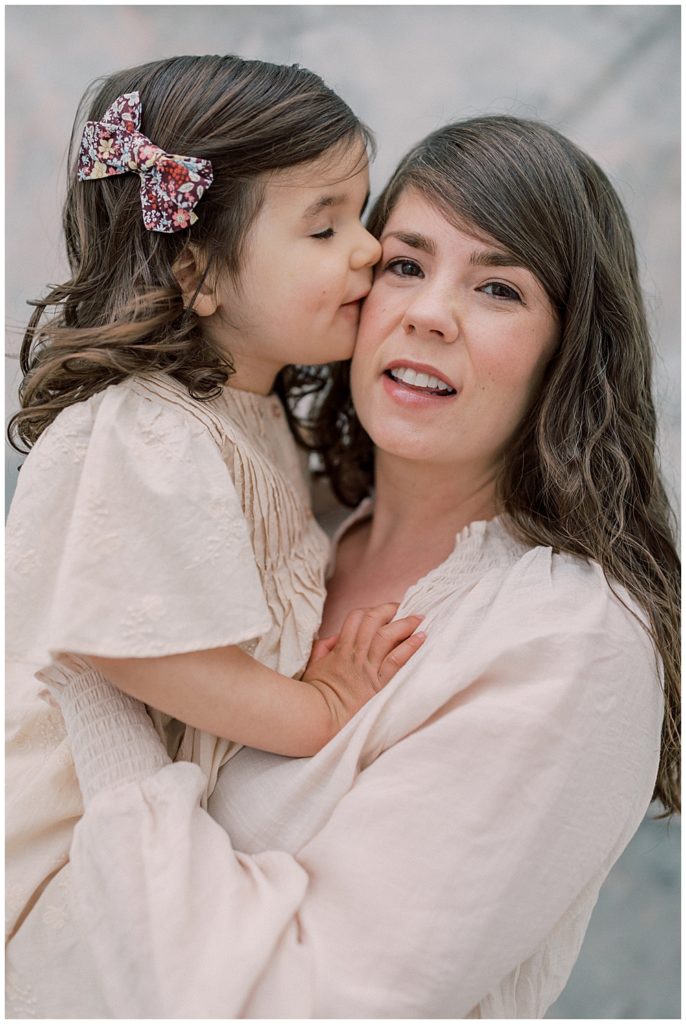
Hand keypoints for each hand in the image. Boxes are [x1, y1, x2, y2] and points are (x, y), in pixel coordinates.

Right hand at [302, 603, 425, 736]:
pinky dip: (410, 646)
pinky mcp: (379, 684)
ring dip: (405, 624)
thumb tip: (336, 637)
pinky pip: (397, 659)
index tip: (383, 611)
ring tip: (419, 618)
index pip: (356, 618)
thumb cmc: (315, 694)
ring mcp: (368, 668)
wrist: (319, 716)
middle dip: (390, 610)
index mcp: (341, 648)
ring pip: (387, 636)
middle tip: (403, 607)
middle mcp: (356, 653)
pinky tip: (421, 638)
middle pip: (374, 621)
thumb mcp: (314, 665)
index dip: (371, 610)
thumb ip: (324, 647)